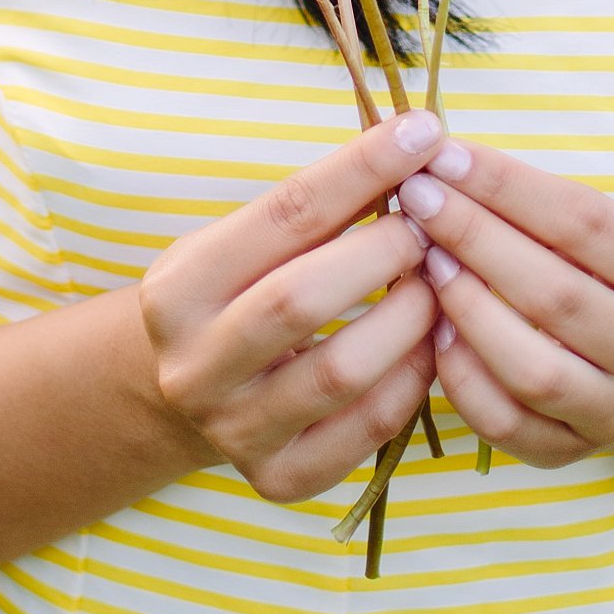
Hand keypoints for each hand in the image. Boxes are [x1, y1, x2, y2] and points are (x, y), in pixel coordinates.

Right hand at [136, 112, 451, 502]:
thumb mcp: (242, 245)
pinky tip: (429, 348)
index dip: (360, 170)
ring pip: (341, 372)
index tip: (422, 133)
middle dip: (382, 254)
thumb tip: (412, 147)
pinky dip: (410, 383)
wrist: (188, 394)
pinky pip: (365, 431)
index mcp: (175, 289)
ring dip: (408, 320)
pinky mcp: (278, 479)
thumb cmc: (235, 295)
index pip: (281, 215)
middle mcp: (192, 364)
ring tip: (438, 288)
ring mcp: (232, 429)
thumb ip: (312, 212)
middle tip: (429, 228)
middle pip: (301, 299)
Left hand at [401, 139, 613, 466]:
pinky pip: (507, 425)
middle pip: (556, 296)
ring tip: (424, 262)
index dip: (507, 185)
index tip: (442, 155)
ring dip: (468, 310)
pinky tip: (434, 332)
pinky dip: (463, 380)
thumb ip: (544, 205)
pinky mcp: (575, 453)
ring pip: (533, 371)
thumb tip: (445, 162)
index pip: (585, 223)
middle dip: (474, 238)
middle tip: (416, 199)